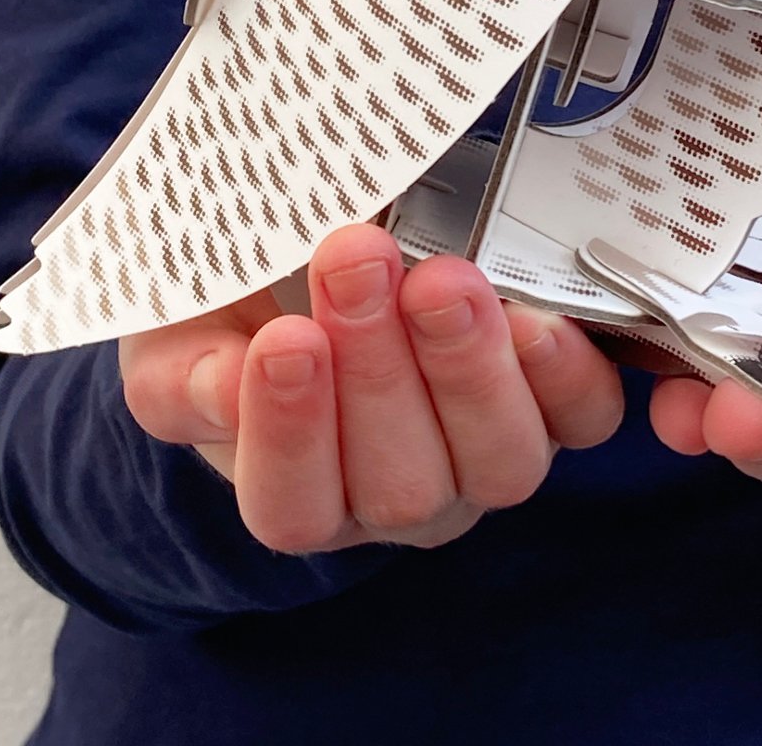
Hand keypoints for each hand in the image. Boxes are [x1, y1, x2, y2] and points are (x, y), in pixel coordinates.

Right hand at [119, 224, 624, 552]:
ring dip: (467, 367)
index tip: (284, 341)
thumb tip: (226, 389)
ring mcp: (481, 457)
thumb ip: (186, 372)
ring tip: (440, 279)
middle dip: (377, 370)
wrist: (324, 255)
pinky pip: (580, 417)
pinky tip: (533, 315)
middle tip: (356, 261)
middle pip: (400, 485)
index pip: (291, 505)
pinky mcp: (555, 407)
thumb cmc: (238, 303)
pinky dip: (563, 372)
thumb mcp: (181, 329)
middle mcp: (396, 494)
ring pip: (498, 461)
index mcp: (298, 493)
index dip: (290, 433)